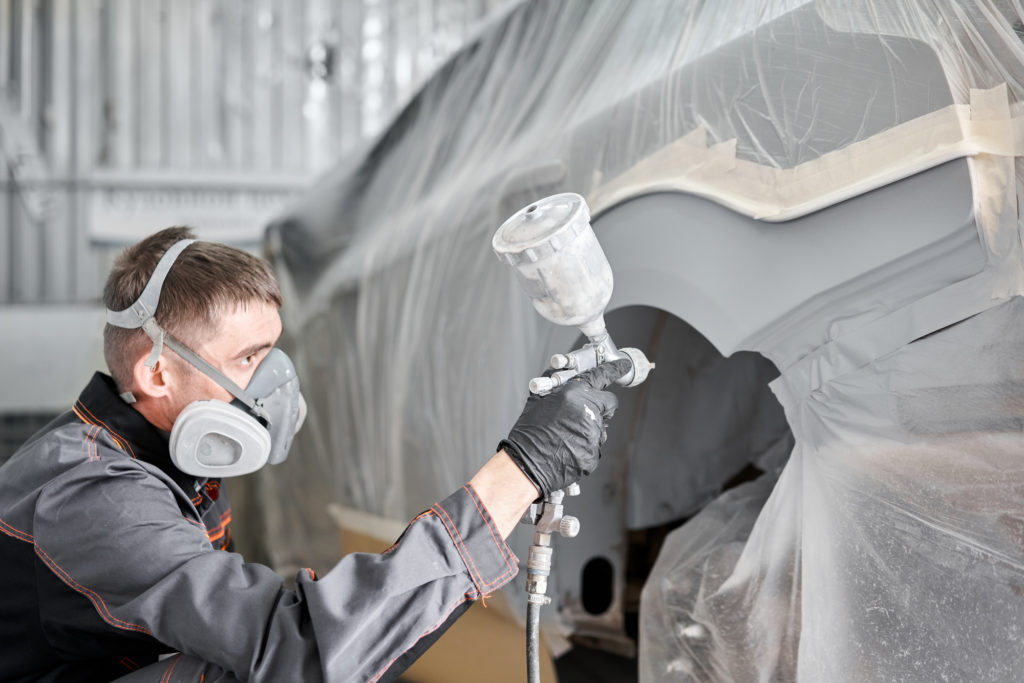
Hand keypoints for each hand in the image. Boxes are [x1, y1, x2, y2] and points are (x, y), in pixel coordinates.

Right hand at [500, 359, 630, 495]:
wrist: (526, 464)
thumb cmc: (529, 432)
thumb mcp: (538, 398)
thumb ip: (554, 381)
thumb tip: (562, 370)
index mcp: (573, 394)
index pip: (601, 376)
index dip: (614, 369)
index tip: (624, 365)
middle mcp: (587, 411)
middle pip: (609, 402)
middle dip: (601, 406)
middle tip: (583, 413)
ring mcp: (593, 433)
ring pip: (600, 426)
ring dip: (588, 429)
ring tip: (566, 436)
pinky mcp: (594, 453)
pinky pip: (594, 446)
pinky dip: (584, 447)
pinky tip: (568, 449)